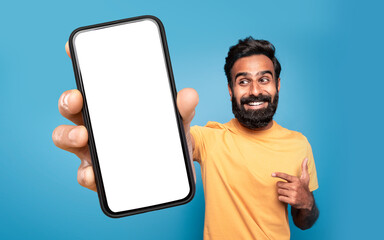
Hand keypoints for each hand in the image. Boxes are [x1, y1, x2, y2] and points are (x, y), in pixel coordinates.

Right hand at [52, 42, 198, 190]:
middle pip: (71, 107)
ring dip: (68, 134)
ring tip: (83, 136)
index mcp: (112, 105)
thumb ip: (182, 109)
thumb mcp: (177, 121)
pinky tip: (94, 174)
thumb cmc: (166, 138)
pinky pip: (84, 174)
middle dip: (68, 100)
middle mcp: (97, 123)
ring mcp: (94, 149)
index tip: (72, 49)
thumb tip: (189, 95)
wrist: (174, 170)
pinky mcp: (99, 175)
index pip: (92, 82)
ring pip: (67, 137)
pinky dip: (86, 174)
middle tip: (77, 98)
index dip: (79, 63)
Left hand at [272, 158, 313, 209]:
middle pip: (279, 184)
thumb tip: (306, 158)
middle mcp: (295, 187)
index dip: (278, 174)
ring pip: (279, 191)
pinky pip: (280, 198)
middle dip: (280, 185)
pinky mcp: (292, 201)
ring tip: (287, 193)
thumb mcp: (305, 178)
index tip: (272, 174)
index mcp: (296, 180)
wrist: (308, 202)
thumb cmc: (304, 188)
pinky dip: (282, 198)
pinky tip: (287, 198)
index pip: (285, 176)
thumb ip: (304, 168)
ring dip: (281, 192)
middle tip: (286, 187)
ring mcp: (293, 194)